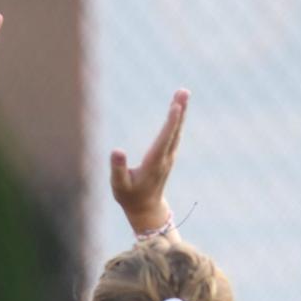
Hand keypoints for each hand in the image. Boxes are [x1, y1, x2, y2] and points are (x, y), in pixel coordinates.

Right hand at [110, 88, 188, 234]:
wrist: (146, 208)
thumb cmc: (129, 196)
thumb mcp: (119, 185)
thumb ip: (118, 168)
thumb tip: (116, 151)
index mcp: (154, 163)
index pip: (164, 140)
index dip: (171, 123)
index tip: (176, 106)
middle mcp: (165, 158)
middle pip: (175, 131)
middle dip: (179, 111)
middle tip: (184, 91)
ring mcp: (169, 156)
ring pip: (177, 130)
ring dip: (181, 111)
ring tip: (182, 92)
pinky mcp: (169, 155)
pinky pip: (175, 133)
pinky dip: (178, 119)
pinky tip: (179, 108)